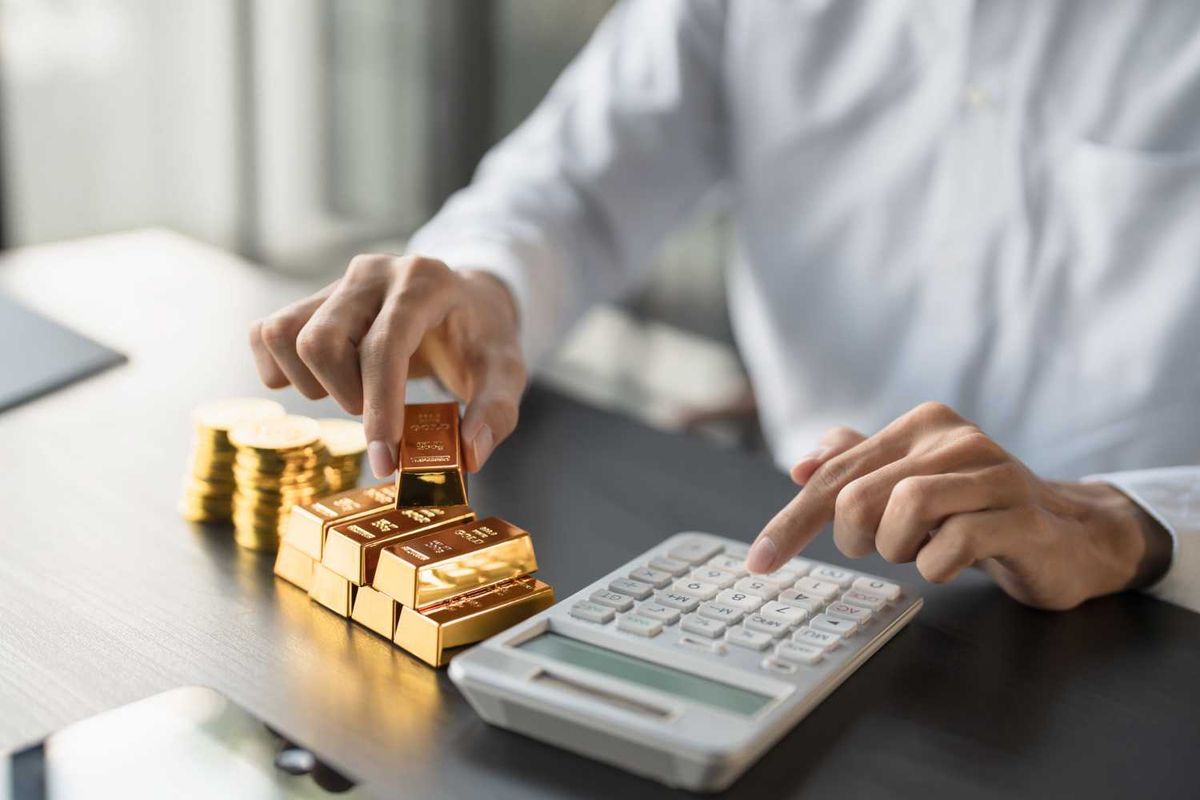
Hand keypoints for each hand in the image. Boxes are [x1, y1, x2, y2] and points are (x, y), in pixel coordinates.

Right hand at [249, 255, 524, 476]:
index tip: (385, 457)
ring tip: (354, 392)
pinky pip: (265, 334)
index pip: (384, 345)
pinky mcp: (312, 300)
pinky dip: (280, 370)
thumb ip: (495, 414)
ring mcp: (337, 283)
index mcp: (424, 282)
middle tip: (380, 412)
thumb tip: (469, 456)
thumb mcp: (507, 373)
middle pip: (322, 343)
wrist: (464, 304)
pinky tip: (320, 382)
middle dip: (347, 396)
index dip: (380, 406)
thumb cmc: (482, 340)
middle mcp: (373, 272)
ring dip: (313, 385)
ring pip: (285, 337)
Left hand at [747, 402, 1171, 608]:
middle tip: (880, 549)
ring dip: (898, 549)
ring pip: (903, 510)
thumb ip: (859, 465)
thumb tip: (801, 463)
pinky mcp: (1021, 515)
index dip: (791, 521)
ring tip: (921, 551)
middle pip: (858, 494)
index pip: (835, 472)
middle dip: (854, 538)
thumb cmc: (974, 511)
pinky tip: (950, 562)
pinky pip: (950, 546)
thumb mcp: (913, 483)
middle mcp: (956, 437)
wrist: (1067, 536)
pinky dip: (935, 566)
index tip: (759, 562)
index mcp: (922, 424)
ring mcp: (994, 472)